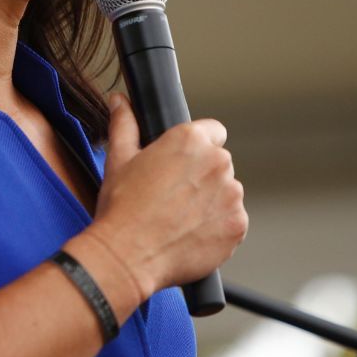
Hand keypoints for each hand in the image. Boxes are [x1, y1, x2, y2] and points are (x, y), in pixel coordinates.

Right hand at [87, 93, 247, 297]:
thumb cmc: (122, 208)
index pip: (214, 131)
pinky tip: (191, 235)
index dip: (198, 148)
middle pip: (219, 165)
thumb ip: (125, 124)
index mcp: (190, 140)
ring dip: (211, 204)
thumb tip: (120, 101)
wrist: (128, 256)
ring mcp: (231, 196)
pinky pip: (232, 222)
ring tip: (180, 220)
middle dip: (202, 178)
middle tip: (174, 198)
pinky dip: (218, 229)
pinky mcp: (237, 225)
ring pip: (227, 194)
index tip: (185, 165)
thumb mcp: (119, 159)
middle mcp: (217, 163)